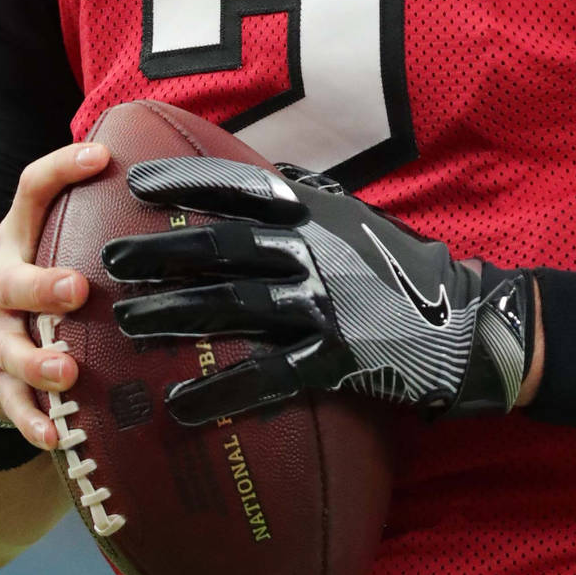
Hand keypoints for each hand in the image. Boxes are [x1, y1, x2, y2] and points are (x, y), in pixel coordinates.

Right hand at [0, 142, 105, 448]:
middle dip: (41, 285)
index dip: (61, 169)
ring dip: (37, 361)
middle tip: (77, 289)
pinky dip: (33, 423)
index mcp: (18, 239)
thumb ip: (101, 218)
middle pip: (10, 280)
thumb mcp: (54, 242)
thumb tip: (194, 180)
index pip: (31, 190)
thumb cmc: (42, 283)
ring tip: (67, 371)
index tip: (101, 154)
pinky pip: (12, 407)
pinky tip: (55, 437)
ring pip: (6, 349)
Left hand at [102, 158, 535, 425]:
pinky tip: (180, 405)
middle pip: (220, 245)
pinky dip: (221, 391)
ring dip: (172, 315)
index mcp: (315, 210)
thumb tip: (261, 169)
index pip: (236, 185)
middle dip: (159, 252)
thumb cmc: (403, 265)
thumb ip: (309, 192)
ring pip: (232, 305)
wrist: (465, 318)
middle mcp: (314, 248)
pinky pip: (266, 375)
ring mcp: (325, 301)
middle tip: (110, 262)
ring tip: (126, 325)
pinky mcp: (336, 354)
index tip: (133, 184)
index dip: (183, 183)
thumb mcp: (357, 214)